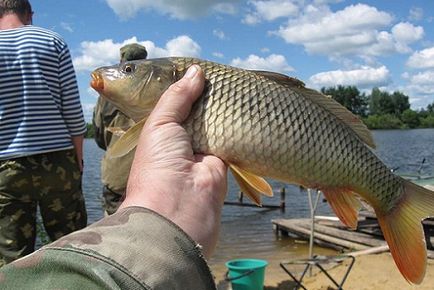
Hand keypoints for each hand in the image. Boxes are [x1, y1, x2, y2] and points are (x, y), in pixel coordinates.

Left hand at [119, 65, 227, 258]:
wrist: (179, 210)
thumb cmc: (158, 165)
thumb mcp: (160, 123)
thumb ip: (178, 96)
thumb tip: (196, 72)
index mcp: (161, 131)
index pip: (175, 103)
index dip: (185, 86)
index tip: (198, 67)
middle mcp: (182, 139)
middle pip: (198, 109)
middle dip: (207, 93)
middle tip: (220, 72)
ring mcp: (203, 149)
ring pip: (216, 120)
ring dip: (223, 106)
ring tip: (234, 82)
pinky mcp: (224, 158)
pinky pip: (231, 135)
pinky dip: (236, 123)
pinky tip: (244, 103)